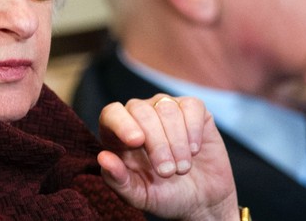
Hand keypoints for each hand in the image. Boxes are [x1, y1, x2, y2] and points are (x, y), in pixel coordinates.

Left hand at [97, 94, 238, 219]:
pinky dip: (194, 129)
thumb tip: (103, 158)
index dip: (121, 123)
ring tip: (181, 168)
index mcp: (118, 134)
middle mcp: (139, 116)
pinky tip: (194, 150)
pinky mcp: (192, 108)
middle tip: (167, 172)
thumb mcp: (139, 195)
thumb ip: (118, 180)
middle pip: (141, 111)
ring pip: (166, 108)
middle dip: (157, 143)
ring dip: (177, 141)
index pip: (111, 114)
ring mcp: (165, 108)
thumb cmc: (164, 194)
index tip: (136, 142)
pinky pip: (191, 106)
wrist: (202, 199)